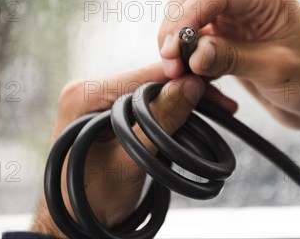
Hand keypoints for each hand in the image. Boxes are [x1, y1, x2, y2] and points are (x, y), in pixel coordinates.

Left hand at [31, 63, 236, 236]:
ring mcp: (99, 103)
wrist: (76, 226)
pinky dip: (171, 113)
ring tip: (218, 109)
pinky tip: (196, 116)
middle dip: (186, 91)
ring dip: (183, 103)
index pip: (141, 75)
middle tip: (222, 103)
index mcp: (83, 95)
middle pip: (149, 82)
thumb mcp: (129, 161)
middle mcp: (89, 92)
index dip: (180, 78)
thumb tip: (190, 85)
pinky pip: (147, 107)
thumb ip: (158, 121)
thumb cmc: (90, 200)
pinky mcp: (111, 116)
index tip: (212, 85)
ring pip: (152, 94)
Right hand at [159, 0, 299, 150]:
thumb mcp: (276, 70)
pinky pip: (195, 41)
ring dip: (176, 44)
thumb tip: (194, 54)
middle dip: (175, 29)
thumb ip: (234, 59)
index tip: (172, 48)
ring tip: (177, 74)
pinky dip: (187, 58)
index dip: (187, 17)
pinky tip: (190, 78)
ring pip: (189, 18)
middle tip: (170, 65)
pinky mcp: (228, 39)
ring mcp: (236, 19)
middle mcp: (247, 1)